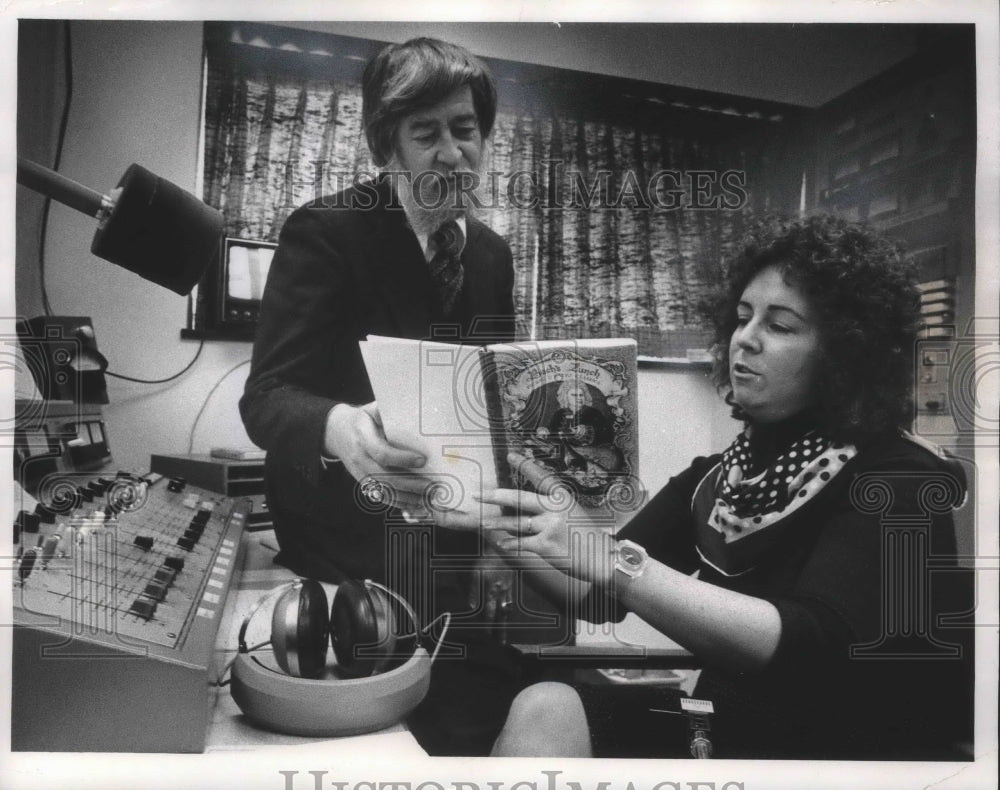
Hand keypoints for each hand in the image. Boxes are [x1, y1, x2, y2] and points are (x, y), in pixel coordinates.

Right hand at [323, 401, 432, 512]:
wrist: (336, 433)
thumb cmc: (361, 420)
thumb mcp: (370, 410)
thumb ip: (385, 412)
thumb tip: (409, 410)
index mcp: (363, 438)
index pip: (382, 453)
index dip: (403, 459)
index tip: (422, 460)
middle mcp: (360, 459)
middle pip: (385, 477)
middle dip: (410, 483)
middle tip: (430, 485)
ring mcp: (360, 473)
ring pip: (384, 491)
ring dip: (407, 496)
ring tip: (428, 496)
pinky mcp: (363, 483)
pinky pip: (381, 496)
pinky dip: (399, 502)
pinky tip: (416, 503)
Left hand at [435, 452, 617, 584]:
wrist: (602, 558)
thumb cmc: (586, 537)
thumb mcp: (572, 515)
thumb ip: (550, 511)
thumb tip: (522, 511)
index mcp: (562, 498)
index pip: (541, 477)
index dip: (524, 465)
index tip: (510, 455)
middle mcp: (555, 509)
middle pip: (519, 498)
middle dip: (496, 496)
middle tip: (479, 493)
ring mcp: (550, 527)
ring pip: (516, 523)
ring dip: (497, 524)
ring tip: (483, 522)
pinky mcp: (546, 546)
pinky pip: (521, 543)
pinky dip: (510, 544)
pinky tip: (501, 543)